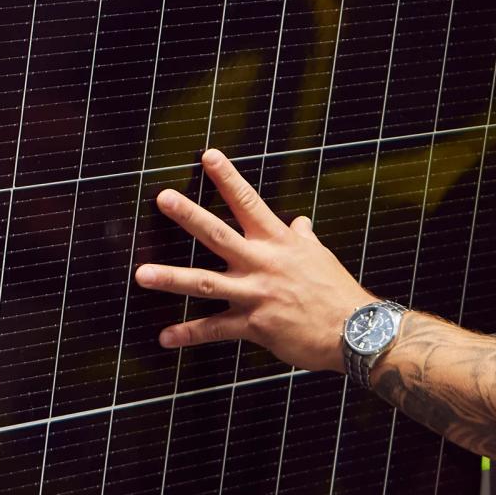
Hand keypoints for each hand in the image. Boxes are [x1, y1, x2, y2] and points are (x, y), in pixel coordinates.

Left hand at [136, 148, 375, 371]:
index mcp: (279, 242)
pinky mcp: (253, 325)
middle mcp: (262, 263)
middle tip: (163, 199)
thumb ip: (302, 238)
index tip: (207, 157)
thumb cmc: (337, 292)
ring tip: (141, 275)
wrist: (354, 330)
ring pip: (205, 283)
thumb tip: (299, 222)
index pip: (248, 203)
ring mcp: (255, 294)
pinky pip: (214, 329)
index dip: (227, 178)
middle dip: (188, 215)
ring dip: (171, 279)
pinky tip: (165, 337)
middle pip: (218, 234)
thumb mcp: (320, 257)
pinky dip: (188, 334)